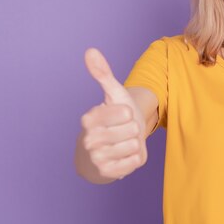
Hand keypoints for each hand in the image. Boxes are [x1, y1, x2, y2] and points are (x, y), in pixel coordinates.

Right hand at [80, 48, 147, 179]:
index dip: (128, 113)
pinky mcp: (108, 173)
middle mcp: (88, 139)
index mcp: (88, 118)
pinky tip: (123, 156)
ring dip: (133, 144)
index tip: (120, 115)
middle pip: (133, 130)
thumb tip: (90, 50)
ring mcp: (97, 158)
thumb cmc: (111, 119)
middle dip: (132, 129)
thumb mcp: (112, 94)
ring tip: (122, 143)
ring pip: (134, 145)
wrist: (105, 149)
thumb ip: (102, 73)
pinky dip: (134, 159)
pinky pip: (135, 163)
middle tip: (122, 131)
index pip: (126, 112)